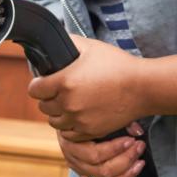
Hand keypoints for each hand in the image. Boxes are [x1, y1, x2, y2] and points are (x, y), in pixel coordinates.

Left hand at [28, 37, 150, 140]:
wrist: (142, 87)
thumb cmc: (118, 64)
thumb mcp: (91, 46)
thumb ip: (68, 42)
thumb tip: (53, 41)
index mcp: (64, 81)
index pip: (34, 89)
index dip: (38, 84)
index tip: (43, 82)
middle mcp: (68, 103)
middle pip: (43, 106)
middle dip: (48, 98)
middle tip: (58, 92)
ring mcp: (79, 120)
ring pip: (54, 122)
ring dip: (57, 113)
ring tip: (67, 104)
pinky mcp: (90, 131)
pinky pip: (68, 134)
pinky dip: (69, 127)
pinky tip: (76, 117)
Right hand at [58, 126, 146, 176]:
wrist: (72, 124)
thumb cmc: (87, 118)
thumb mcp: (97, 116)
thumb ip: (118, 121)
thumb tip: (137, 131)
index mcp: (72, 144)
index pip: (95, 154)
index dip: (116, 149)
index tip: (132, 139)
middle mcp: (74, 162)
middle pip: (102, 171)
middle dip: (125, 160)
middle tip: (140, 147)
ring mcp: (81, 174)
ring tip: (140, 163)